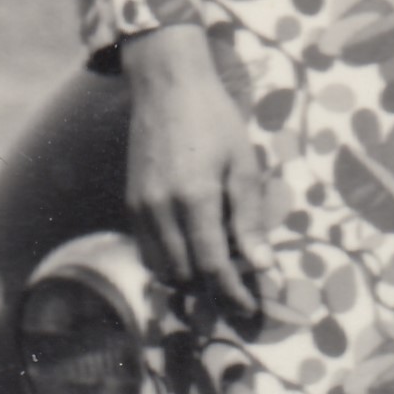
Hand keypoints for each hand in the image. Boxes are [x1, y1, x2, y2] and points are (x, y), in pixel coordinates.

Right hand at [121, 24, 266, 314]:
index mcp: (196, 199)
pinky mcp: (130, 204)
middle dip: (212, 290)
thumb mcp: (245, 165)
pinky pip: (146, 250)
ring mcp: (140, 208)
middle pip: (185, 275)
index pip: (213, 266)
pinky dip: (168, 262)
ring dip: (189, 280)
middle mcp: (161, 209)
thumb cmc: (215, 121)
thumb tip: (263, 266)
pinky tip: (190, 252)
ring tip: (216, 273)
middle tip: (238, 289)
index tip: (251, 306)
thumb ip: (250, 219)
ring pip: (161, 269)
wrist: (168, 87)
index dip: (233, 293)